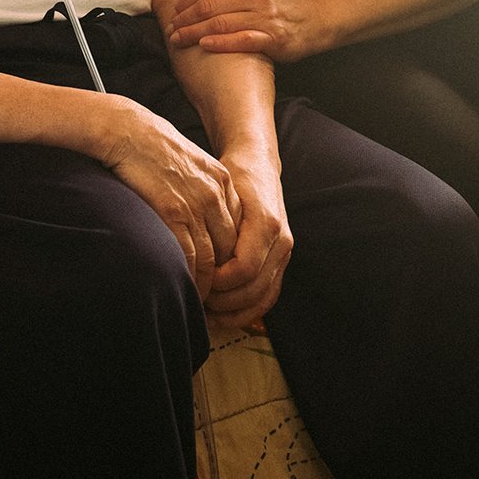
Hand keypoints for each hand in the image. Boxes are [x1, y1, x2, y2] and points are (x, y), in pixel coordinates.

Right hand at [99, 100, 242, 299]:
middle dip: (222, 276)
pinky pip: (189, 255)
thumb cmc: (153, 148)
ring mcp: (196, 204)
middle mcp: (215, 194)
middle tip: (213, 295)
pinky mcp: (173, 212)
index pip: (237, 229)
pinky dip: (189, 276)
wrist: (129, 131)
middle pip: (229, 248)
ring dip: (206, 284)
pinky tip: (183, 285)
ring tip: (198, 299)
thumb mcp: (191, 163)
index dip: (230, 257)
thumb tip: (202, 218)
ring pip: (211, 258)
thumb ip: (203, 188)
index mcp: (222, 181)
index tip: (220, 274)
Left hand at [167, 0, 317, 61]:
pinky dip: (220, 43)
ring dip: (194, 33)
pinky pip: (240, 41)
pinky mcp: (272, 39)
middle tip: (172, 28)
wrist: (311, 21)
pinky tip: (204, 45)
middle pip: (210, 6)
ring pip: (220, 24)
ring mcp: (264, 17)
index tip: (175, 9)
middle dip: (185, 18)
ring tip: (179, 40)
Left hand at [206, 147, 292, 327]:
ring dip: (233, 313)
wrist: (258, 164)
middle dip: (222, 301)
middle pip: (253, 289)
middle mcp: (281, 241)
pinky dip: (246, 311)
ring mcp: (284, 253)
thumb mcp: (221, 191)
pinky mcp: (280, 261)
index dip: (218, 280)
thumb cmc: (235, 175)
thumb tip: (194, 254)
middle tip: (196, 298)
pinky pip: (268, 296)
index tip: (197, 277)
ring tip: (206, 313)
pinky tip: (222, 315)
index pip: (244, 268)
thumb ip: (214, 223)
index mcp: (266, 224)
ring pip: (262, 299)